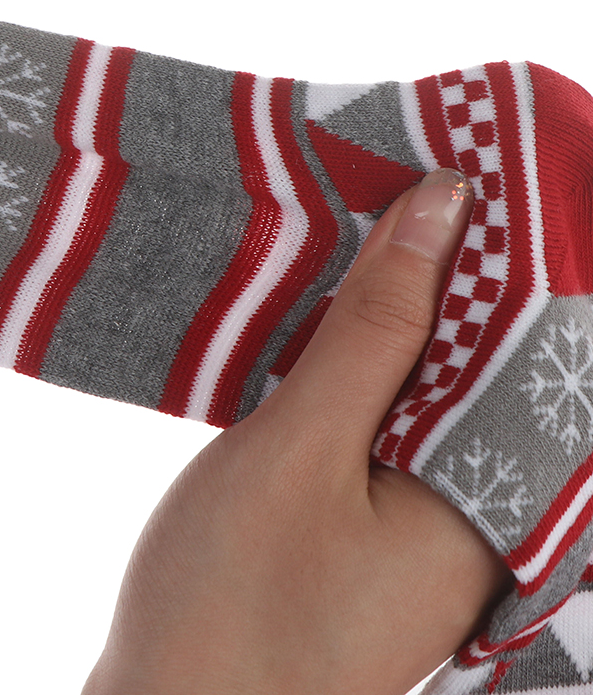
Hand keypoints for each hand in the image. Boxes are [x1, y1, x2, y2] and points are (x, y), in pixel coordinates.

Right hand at [82, 170, 514, 694]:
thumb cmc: (228, 599)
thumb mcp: (302, 445)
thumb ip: (378, 329)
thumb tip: (445, 207)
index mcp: (494, 510)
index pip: (535, 353)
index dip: (513, 253)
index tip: (486, 165)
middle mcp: (476, 524)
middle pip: (486, 368)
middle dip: (456, 275)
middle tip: (420, 178)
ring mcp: (421, 534)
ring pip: (431, 395)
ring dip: (403, 317)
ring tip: (381, 225)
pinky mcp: (369, 534)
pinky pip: (390, 428)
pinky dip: (369, 368)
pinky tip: (339, 321)